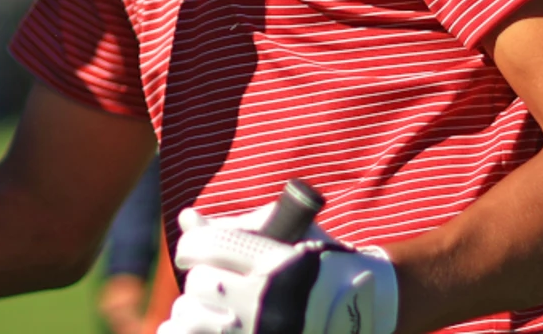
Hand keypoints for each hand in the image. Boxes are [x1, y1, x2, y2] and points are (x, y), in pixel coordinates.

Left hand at [158, 205, 396, 333]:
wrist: (360, 312)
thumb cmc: (318, 265)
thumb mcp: (286, 235)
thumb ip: (235, 227)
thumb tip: (186, 218)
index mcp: (277, 263)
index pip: (209, 245)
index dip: (191, 244)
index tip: (191, 250)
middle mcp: (270, 302)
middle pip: (201, 283)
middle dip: (198, 279)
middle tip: (207, 282)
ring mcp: (263, 332)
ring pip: (193, 318)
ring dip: (189, 311)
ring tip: (200, 308)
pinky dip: (182, 332)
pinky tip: (188, 327)